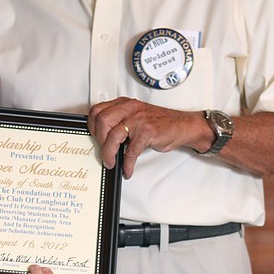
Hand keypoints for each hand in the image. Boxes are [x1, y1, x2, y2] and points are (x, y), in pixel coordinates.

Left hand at [88, 97, 206, 177]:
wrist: (182, 126)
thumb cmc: (158, 122)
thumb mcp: (135, 115)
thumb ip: (119, 121)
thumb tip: (102, 137)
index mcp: (124, 104)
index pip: (97, 110)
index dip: (92, 126)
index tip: (95, 138)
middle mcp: (129, 109)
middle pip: (102, 121)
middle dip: (99, 139)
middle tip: (104, 150)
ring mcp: (138, 120)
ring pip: (113, 135)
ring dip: (108, 153)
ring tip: (111, 162)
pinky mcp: (147, 132)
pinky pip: (131, 151)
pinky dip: (127, 164)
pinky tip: (127, 169)